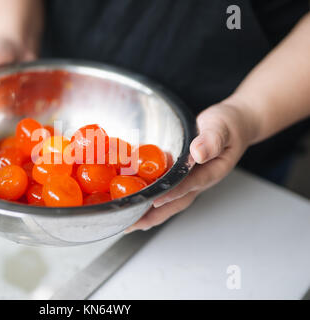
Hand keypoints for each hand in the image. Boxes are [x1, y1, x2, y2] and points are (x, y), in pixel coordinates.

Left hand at [126, 99, 256, 232]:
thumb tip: (198, 152)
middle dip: (152, 216)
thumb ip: (211, 140)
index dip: (171, 194)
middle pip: (174, 204)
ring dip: (148, 213)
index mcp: (209, 172)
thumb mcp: (221, 128)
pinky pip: (164, 190)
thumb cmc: (228, 126)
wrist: (233, 126)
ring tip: (127, 223)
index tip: (154, 201)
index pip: (188, 185)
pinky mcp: (181, 176)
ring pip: (167, 202)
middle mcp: (197, 181)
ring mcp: (189, 181)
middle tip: (131, 225)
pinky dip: (149, 197)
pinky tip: (134, 201)